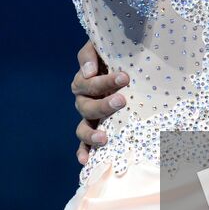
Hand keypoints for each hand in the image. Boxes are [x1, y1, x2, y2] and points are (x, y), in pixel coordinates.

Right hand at [72, 39, 128, 165]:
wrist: (126, 65)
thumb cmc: (115, 55)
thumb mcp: (103, 48)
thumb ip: (92, 54)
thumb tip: (89, 71)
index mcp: (85, 80)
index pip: (89, 83)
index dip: (105, 81)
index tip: (125, 77)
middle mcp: (84, 100)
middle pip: (87, 106)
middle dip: (104, 105)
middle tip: (122, 100)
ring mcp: (89, 117)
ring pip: (83, 128)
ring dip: (91, 134)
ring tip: (104, 138)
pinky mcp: (95, 129)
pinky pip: (84, 144)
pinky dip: (83, 152)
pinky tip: (85, 161)